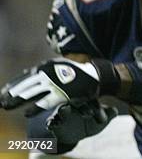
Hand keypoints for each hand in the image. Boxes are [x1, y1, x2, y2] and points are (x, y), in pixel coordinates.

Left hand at [0, 58, 118, 115]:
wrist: (94, 75)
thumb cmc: (75, 72)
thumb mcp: (58, 66)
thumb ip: (44, 70)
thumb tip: (26, 72)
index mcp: (46, 66)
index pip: (25, 76)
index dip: (13, 85)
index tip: (3, 92)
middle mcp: (48, 74)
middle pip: (25, 86)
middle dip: (11, 95)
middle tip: (2, 102)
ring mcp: (54, 84)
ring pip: (30, 94)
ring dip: (17, 101)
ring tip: (8, 107)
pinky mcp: (61, 94)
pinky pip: (43, 103)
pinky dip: (34, 109)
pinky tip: (27, 114)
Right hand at [46, 100, 117, 144]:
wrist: (78, 132)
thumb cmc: (92, 121)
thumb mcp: (101, 120)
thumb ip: (109, 114)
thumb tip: (115, 111)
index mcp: (87, 100)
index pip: (91, 100)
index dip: (96, 106)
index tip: (99, 112)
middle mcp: (74, 103)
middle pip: (76, 101)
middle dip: (80, 104)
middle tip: (87, 112)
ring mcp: (63, 112)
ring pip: (61, 109)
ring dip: (62, 110)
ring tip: (64, 110)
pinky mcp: (54, 122)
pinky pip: (51, 121)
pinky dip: (51, 122)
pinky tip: (51, 124)